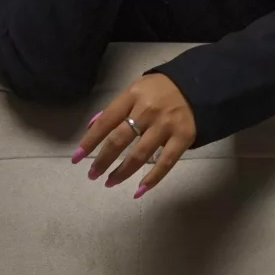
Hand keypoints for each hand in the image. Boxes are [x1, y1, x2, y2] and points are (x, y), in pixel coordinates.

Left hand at [73, 73, 197, 197]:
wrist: (198, 84)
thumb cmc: (160, 89)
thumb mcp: (135, 88)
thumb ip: (115, 108)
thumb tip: (91, 128)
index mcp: (132, 95)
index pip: (106, 121)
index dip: (89, 141)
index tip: (76, 158)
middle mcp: (147, 110)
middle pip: (120, 140)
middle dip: (103, 160)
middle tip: (92, 175)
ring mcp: (166, 125)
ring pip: (139, 155)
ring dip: (122, 172)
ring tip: (110, 182)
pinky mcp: (183, 137)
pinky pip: (165, 163)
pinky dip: (152, 179)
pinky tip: (139, 190)